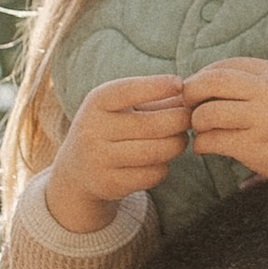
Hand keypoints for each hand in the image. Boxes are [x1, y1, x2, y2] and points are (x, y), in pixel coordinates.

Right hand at [45, 76, 190, 233]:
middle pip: (152, 125)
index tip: (179, 84)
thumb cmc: (111, 127)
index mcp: (96, 102)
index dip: (156, 87)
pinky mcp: (109, 184)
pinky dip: (164, 167)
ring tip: (180, 140)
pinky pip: (152, 174)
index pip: (128, 90)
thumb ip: (152, 98)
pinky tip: (160, 161)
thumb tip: (190, 96)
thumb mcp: (120, 106)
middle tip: (189, 120)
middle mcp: (92, 129)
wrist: (77, 169)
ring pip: (155, 152)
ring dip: (177, 145)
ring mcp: (98, 159)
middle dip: (179, 121)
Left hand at [184, 56, 267, 207]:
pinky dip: (202, 144)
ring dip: (196, 123)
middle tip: (189, 108)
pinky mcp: (256, 146)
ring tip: (203, 130)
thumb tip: (196, 80)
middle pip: (209, 82)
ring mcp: (264, 119)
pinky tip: (207, 147)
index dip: (200, 78)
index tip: (197, 93)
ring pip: (206, 114)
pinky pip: (212, 141)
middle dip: (190, 95)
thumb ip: (247, 81)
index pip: (222, 66)